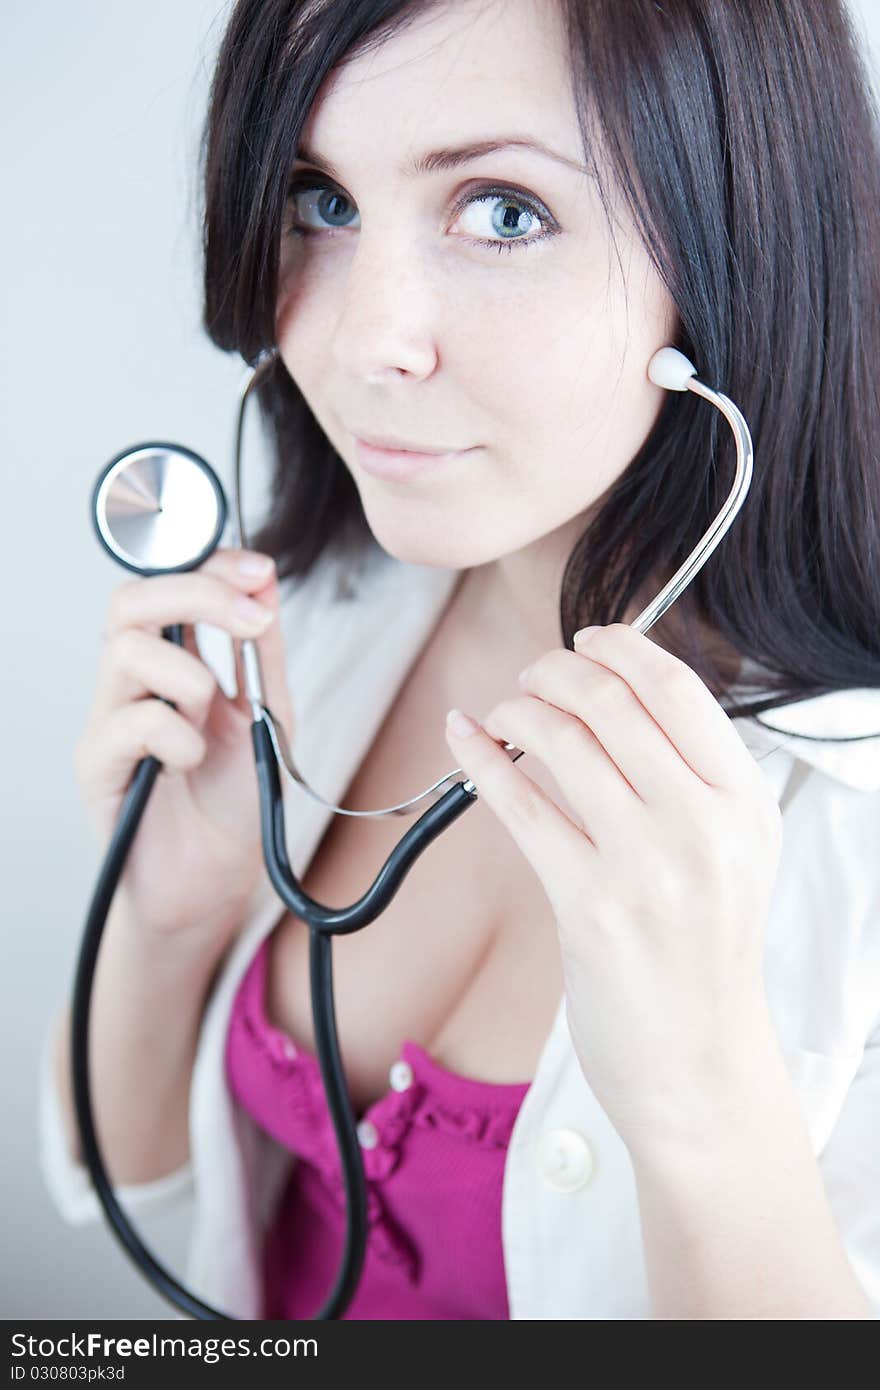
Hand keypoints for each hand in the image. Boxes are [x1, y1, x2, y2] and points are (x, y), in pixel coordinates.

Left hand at [443, 622, 784, 1152]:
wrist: (699, 1062)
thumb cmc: (704, 951)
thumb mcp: (735, 851)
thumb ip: (692, 775)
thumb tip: (614, 691)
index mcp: (744, 802)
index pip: (677, 688)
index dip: (619, 647)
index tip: (585, 639)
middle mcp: (703, 825)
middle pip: (611, 702)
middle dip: (555, 670)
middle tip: (531, 677)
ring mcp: (646, 865)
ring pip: (562, 741)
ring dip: (517, 711)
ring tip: (502, 715)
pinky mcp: (588, 905)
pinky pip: (520, 805)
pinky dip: (480, 758)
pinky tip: (463, 737)